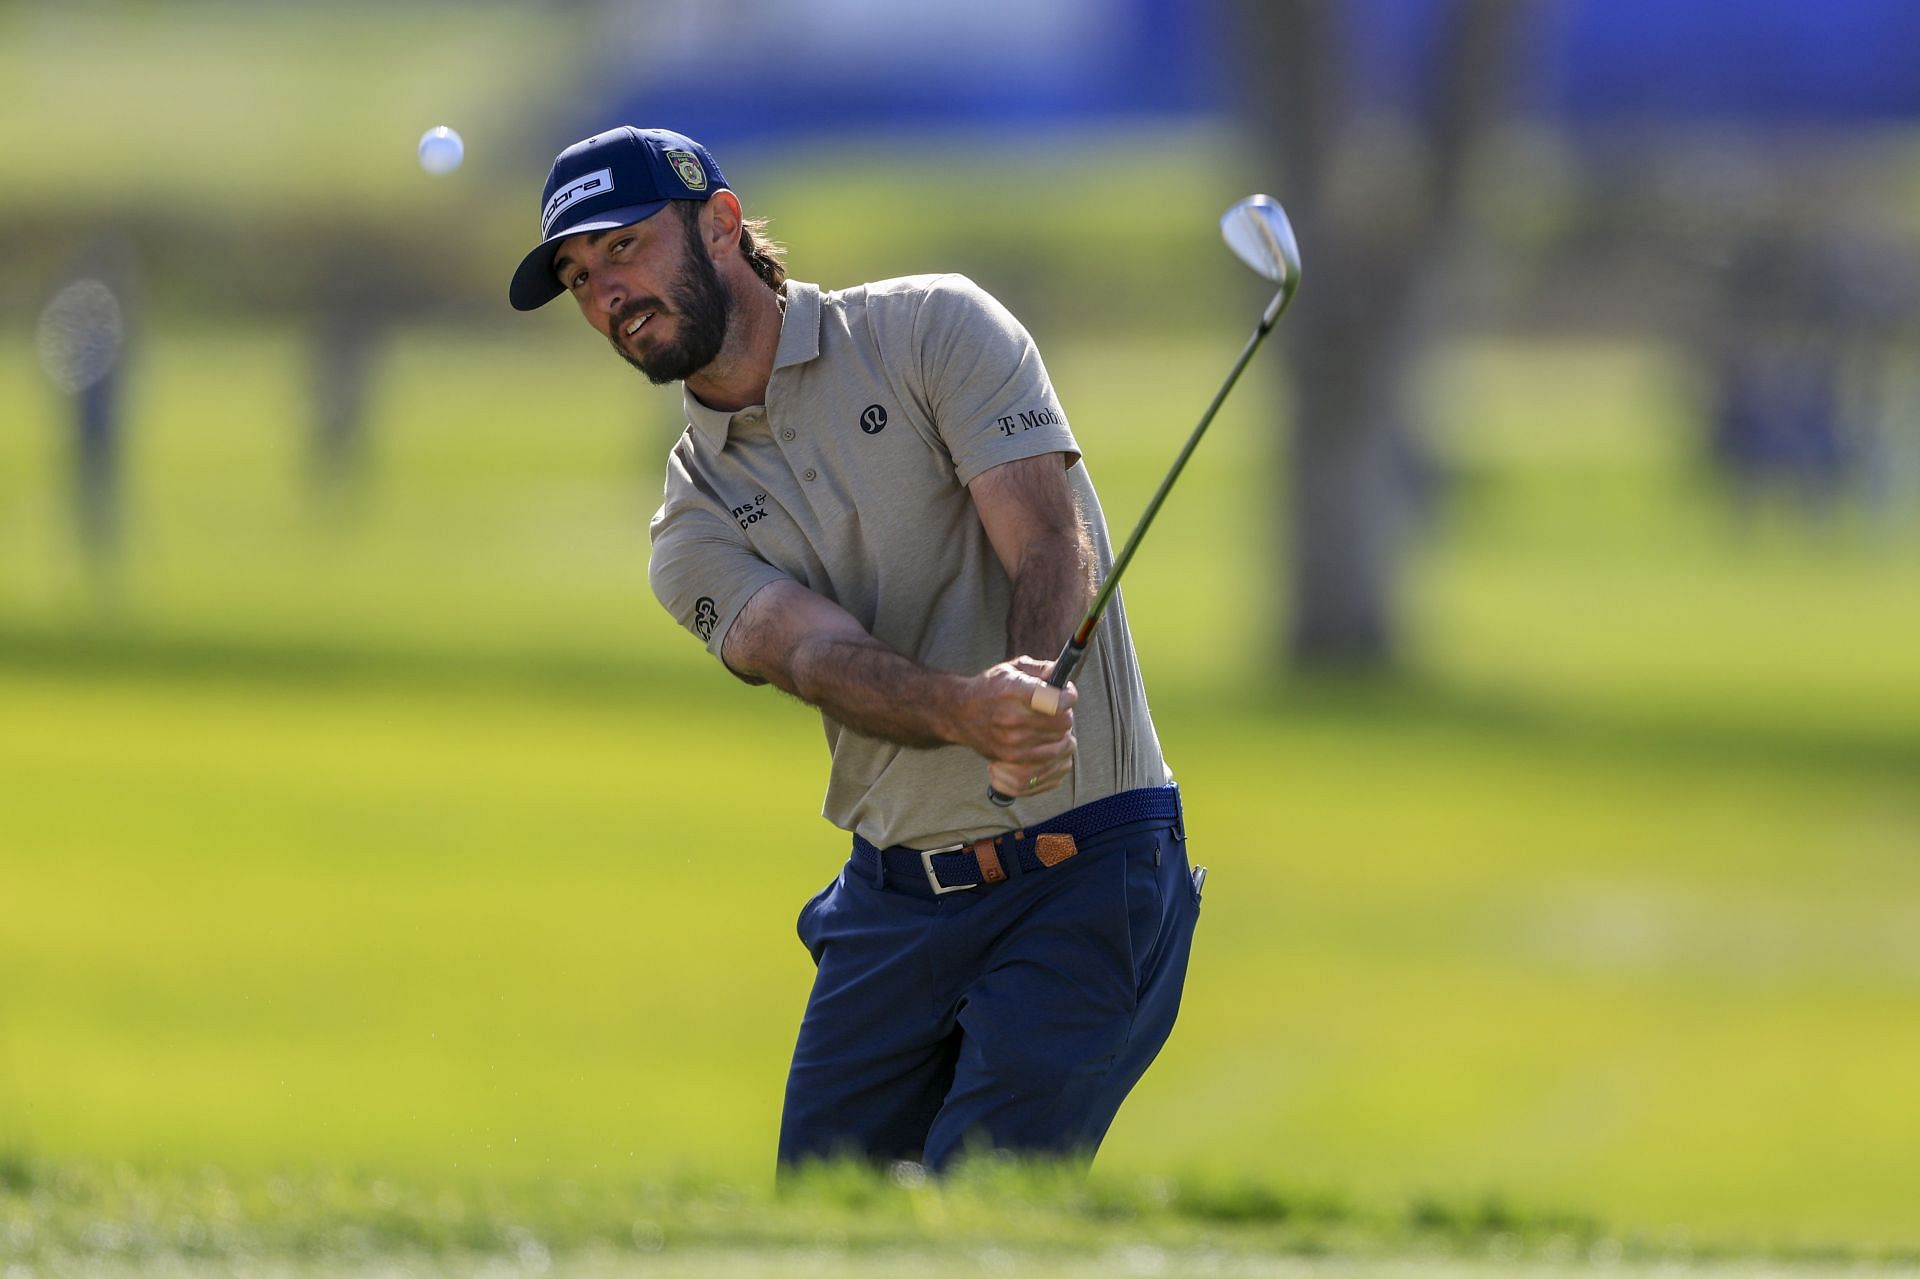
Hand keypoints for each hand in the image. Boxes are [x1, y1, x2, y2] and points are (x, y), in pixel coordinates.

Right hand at [958, 657, 1076, 797]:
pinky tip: (1045, 740)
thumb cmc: (988, 689)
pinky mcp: (1011, 758)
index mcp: (1015, 691)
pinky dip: (1052, 750)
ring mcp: (1012, 741)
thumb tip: (1064, 674)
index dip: (1068, 697)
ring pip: (1060, 742)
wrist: (959, 713)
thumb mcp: (1012, 669)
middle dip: (1065, 714)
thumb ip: (1042, 669)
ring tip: (1050, 725)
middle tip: (1057, 710)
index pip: (1055, 701)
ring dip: (1060, 733)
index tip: (1067, 694)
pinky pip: (1048, 759)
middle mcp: (1013, 717)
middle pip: (1063, 722)